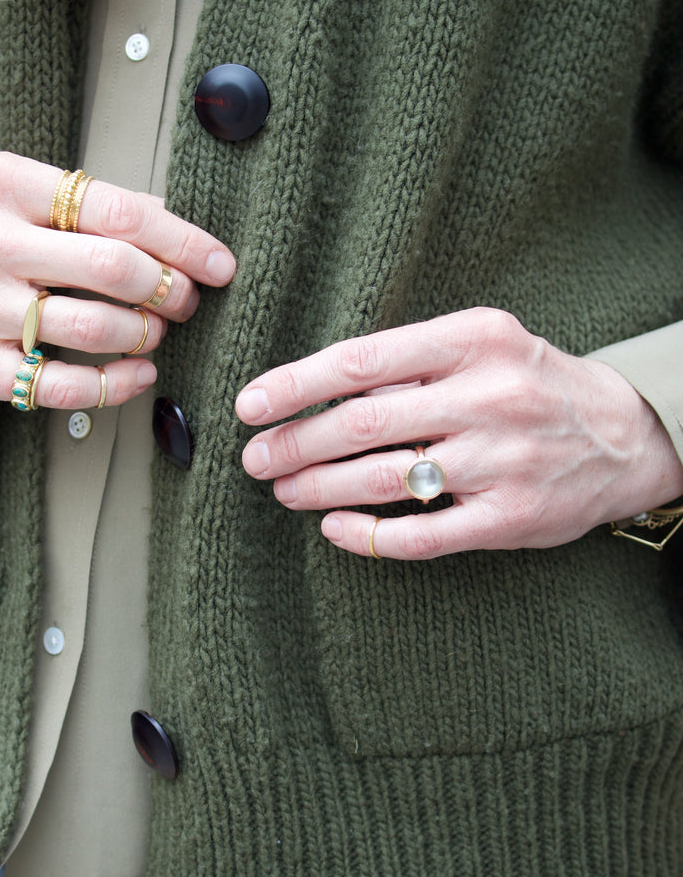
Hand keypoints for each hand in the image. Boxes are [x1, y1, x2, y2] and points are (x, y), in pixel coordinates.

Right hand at [0, 152, 235, 409]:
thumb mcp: (11, 195)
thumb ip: (87, 203)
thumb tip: (174, 222)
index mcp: (4, 184)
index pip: (118, 210)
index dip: (182, 241)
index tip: (220, 263)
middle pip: (113, 268)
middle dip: (170, 290)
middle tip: (187, 301)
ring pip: (94, 329)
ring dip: (145, 336)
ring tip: (155, 334)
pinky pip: (63, 385)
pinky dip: (117, 384)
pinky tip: (139, 375)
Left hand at [235, 307, 682, 560]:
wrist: (626, 435)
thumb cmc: (531, 384)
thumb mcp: (481, 347)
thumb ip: (410, 365)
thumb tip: (317, 392)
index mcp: (474, 340)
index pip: (363, 360)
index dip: (297, 385)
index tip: (251, 404)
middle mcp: (490, 397)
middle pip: (364, 423)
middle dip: (295, 443)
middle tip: (254, 458)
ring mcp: (502, 461)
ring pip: (384, 480)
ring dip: (319, 488)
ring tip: (283, 489)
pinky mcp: (509, 518)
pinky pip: (420, 536)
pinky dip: (367, 535)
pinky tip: (334, 528)